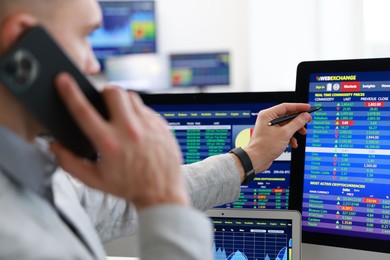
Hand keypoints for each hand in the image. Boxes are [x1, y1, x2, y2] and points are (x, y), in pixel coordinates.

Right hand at [50, 73, 188, 210]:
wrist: (161, 192)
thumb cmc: (129, 186)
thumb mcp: (94, 180)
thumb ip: (70, 163)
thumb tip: (56, 147)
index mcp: (109, 143)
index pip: (84, 111)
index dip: (70, 92)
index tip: (64, 80)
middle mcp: (129, 131)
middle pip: (112, 92)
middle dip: (103, 92)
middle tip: (102, 102)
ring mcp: (148, 125)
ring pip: (131, 96)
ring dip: (121, 100)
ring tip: (119, 114)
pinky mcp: (160, 124)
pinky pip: (145, 107)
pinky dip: (137, 111)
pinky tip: (135, 125)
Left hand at [243, 103, 311, 172]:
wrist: (256, 159)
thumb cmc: (265, 146)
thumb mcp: (285, 133)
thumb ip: (297, 123)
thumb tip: (305, 116)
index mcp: (268, 115)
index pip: (286, 107)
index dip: (298, 107)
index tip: (307, 108)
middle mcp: (267, 119)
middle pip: (287, 116)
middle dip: (298, 121)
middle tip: (307, 122)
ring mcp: (268, 127)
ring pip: (286, 125)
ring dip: (295, 130)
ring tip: (302, 134)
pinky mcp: (270, 135)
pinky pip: (283, 132)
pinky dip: (289, 137)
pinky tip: (293, 144)